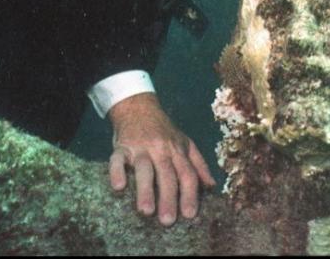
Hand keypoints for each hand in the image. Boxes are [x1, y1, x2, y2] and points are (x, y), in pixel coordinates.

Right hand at [107, 93, 215, 225]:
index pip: (187, 174)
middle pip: (167, 175)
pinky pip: (117, 160)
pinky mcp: (121, 147)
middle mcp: (161, 149)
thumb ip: (199, 164)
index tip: (190, 215)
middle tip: (168, 221)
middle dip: (169, 198)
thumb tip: (212, 186)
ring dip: (145, 190)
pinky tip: (119, 187)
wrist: (139, 108)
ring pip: (144, 169)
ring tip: (146, 211)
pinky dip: (117, 172)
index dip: (190, 194)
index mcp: (178, 151)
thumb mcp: (186, 143)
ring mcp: (141, 148)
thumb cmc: (164, 131)